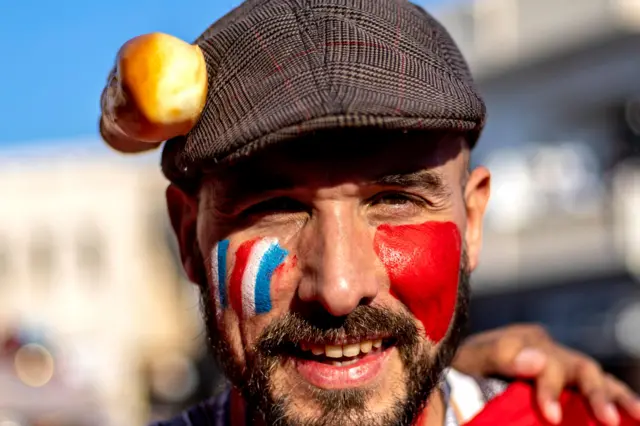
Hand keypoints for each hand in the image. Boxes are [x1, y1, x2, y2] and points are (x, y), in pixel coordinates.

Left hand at [452, 323, 639, 425]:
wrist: (462, 364)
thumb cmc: (466, 360)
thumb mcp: (472, 356)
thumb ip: (501, 354)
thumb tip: (537, 360)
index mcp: (527, 340)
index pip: (548, 363)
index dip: (552, 390)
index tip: (550, 414)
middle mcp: (549, 350)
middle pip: (581, 367)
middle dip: (596, 393)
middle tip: (608, 419)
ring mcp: (559, 364)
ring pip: (594, 376)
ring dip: (615, 395)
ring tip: (635, 414)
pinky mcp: (563, 382)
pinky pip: (592, 387)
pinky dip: (613, 397)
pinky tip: (631, 413)